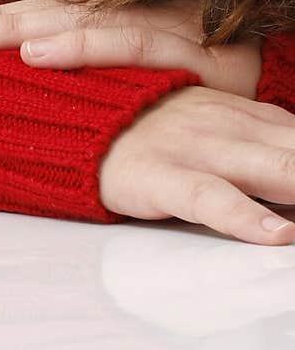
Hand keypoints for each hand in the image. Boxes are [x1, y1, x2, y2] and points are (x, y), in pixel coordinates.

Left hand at [0, 0, 263, 99]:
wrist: (277, 90)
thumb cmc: (206, 87)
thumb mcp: (142, 83)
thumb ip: (94, 78)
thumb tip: (23, 73)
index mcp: (116, 20)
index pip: (43, 14)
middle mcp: (136, 14)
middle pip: (52, 10)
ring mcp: (166, 25)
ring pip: (83, 20)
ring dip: (25, 29)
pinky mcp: (193, 47)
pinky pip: (132, 42)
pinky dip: (84, 45)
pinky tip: (39, 53)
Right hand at [96, 84, 294, 245]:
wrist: (76, 117)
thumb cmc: (152, 128)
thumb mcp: (213, 121)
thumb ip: (263, 142)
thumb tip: (294, 171)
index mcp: (248, 115)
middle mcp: (233, 126)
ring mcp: (200, 149)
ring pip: (277, 170)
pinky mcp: (164, 176)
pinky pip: (212, 198)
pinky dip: (248, 218)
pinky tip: (278, 234)